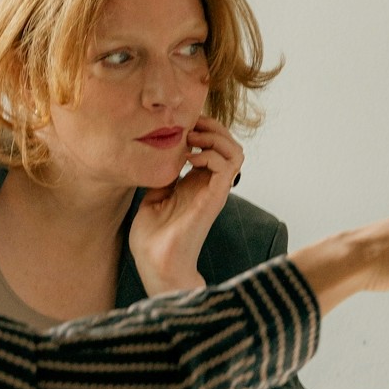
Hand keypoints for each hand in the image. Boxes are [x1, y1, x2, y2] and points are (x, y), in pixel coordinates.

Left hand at [128, 118, 244, 295]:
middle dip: (212, 127)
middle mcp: (210, 185)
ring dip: (215, 138)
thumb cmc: (152, 237)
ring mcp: (214, 191)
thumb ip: (162, 176)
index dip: (202, 129)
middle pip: (230, 145)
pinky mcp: (214, 198)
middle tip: (189, 127)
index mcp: (196, 183)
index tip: (181, 125)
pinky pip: (227, 166)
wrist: (155, 263)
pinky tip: (190, 158)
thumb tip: (158, 156)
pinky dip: (211, 153)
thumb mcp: (153, 196)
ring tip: (192, 141)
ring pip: (235, 152)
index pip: (214, 146)